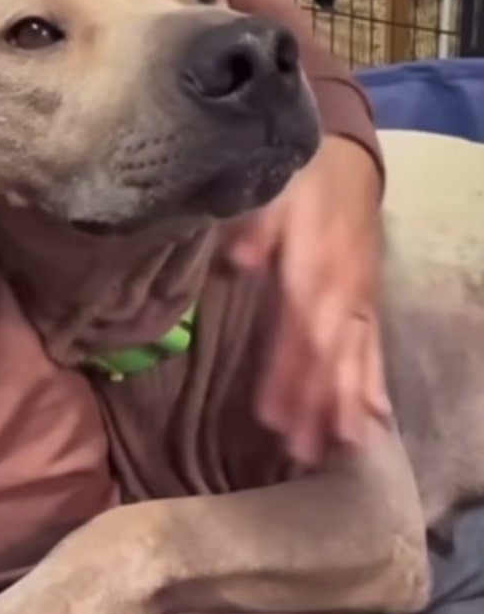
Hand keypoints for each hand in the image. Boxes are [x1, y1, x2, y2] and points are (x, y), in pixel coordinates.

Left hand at [228, 135, 391, 464]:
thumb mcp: (270, 194)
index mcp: (313, 269)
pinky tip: (376, 420)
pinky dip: (375, 384)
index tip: (271, 417)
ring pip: (356, 360)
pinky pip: (375, 349)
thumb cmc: (299, 181)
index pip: (300, 333)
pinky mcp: (370, 302)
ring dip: (346, 405)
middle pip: (329, 358)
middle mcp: (343, 293)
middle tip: (301, 452)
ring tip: (339, 448)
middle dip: (315, 406)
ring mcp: (361, 300)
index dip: (287, 376)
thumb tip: (237, 264)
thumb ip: (255, 231)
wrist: (347, 161)